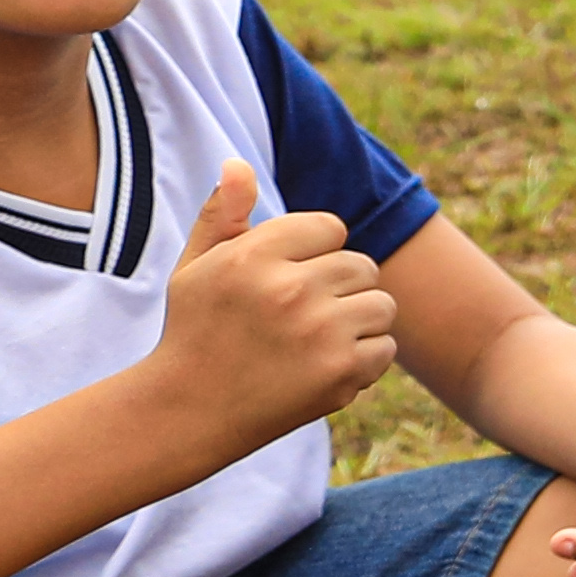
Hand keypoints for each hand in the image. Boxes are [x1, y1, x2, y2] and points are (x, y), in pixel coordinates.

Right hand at [158, 158, 393, 437]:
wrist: (190, 412)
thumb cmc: (196, 332)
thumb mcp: (195, 267)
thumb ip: (221, 215)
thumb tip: (238, 163)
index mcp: (254, 254)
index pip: (330, 227)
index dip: (315, 253)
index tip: (289, 279)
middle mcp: (289, 289)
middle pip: (362, 265)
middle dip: (341, 287)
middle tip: (303, 315)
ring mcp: (319, 332)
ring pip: (382, 304)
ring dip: (358, 321)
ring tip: (316, 339)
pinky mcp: (341, 372)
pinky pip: (385, 347)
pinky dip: (363, 359)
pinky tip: (322, 367)